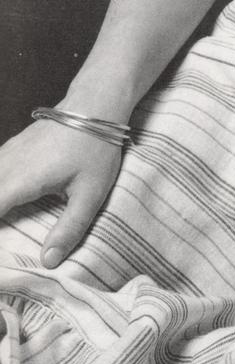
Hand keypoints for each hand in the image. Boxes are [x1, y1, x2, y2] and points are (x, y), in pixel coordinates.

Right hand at [0, 119, 122, 267]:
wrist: (97, 102)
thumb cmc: (96, 148)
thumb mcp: (90, 193)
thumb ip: (69, 228)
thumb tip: (47, 262)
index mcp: (22, 181)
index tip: (1, 253)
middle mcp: (7, 165)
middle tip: (5, 240)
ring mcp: (7, 152)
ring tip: (5, 220)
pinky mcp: (12, 146)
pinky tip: (5, 195)